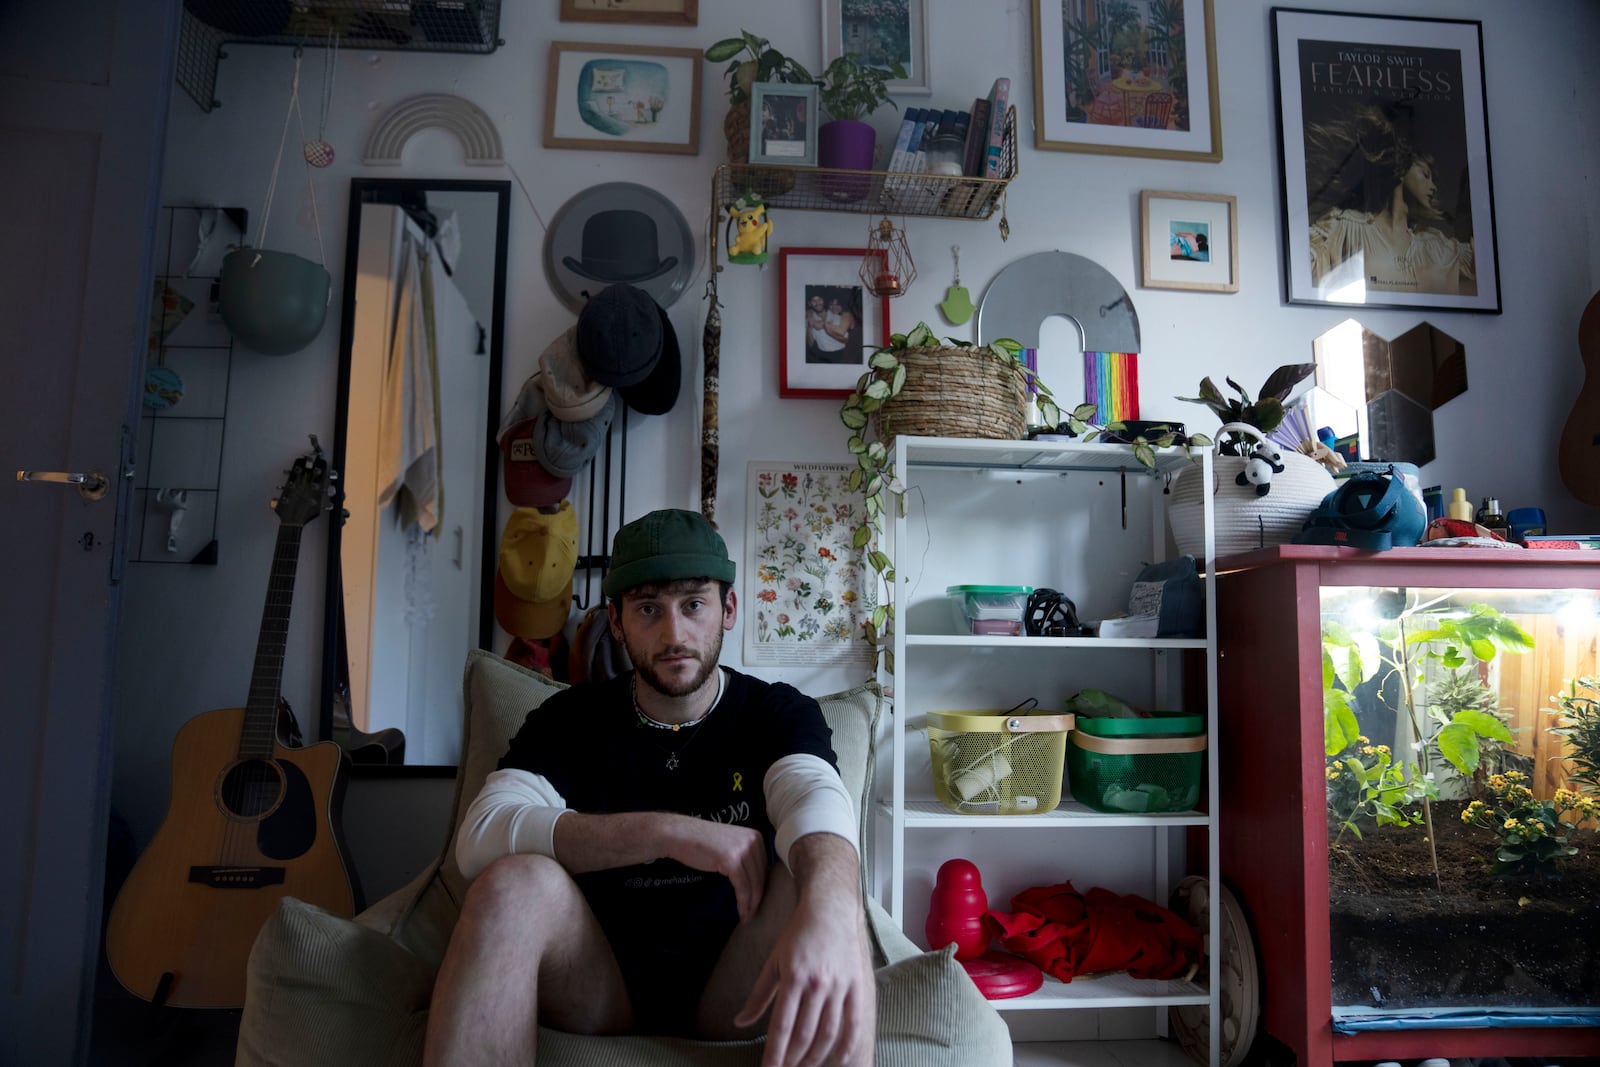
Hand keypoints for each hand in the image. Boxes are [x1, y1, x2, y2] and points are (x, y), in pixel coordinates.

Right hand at [665, 817, 768, 921]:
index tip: (756, 902)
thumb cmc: (703, 843)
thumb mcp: (731, 845)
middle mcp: (753, 841)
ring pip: (754, 884)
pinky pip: (742, 887)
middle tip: (752, 913)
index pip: (765, 867)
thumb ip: (745, 856)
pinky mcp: (732, 861)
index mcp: (756, 836)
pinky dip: (743, 902)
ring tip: (746, 917)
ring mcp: (743, 850)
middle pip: (761, 876)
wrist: (681, 835)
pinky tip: (741, 912)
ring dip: (751, 904)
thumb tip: (758, 880)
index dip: (762, 887)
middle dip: (758, 898)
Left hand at [734, 901, 871, 1066]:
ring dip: (816, 1056)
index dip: (775, 1051)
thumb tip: (740, 1021)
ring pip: (828, 1032)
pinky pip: (854, 1022)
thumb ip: (758, 995)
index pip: (782, 1024)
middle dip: (793, 1058)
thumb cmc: (797, 936)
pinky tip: (838, 1059)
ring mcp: (839, 985)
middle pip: (805, 1033)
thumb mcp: (773, 962)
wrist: (830, 911)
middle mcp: (817, 983)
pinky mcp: (856, 985)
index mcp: (793, 977)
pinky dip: (847, 1044)